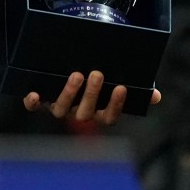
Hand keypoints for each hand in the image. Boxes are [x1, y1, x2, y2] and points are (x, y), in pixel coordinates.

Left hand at [23, 71, 161, 125]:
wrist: (65, 73)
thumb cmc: (96, 83)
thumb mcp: (116, 84)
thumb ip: (137, 91)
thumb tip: (156, 96)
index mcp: (97, 112)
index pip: (109, 116)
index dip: (116, 104)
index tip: (121, 87)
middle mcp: (78, 113)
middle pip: (86, 112)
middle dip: (92, 94)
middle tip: (97, 74)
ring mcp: (59, 107)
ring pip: (62, 109)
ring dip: (69, 93)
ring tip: (76, 75)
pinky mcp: (40, 100)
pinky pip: (34, 106)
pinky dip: (33, 101)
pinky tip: (33, 94)